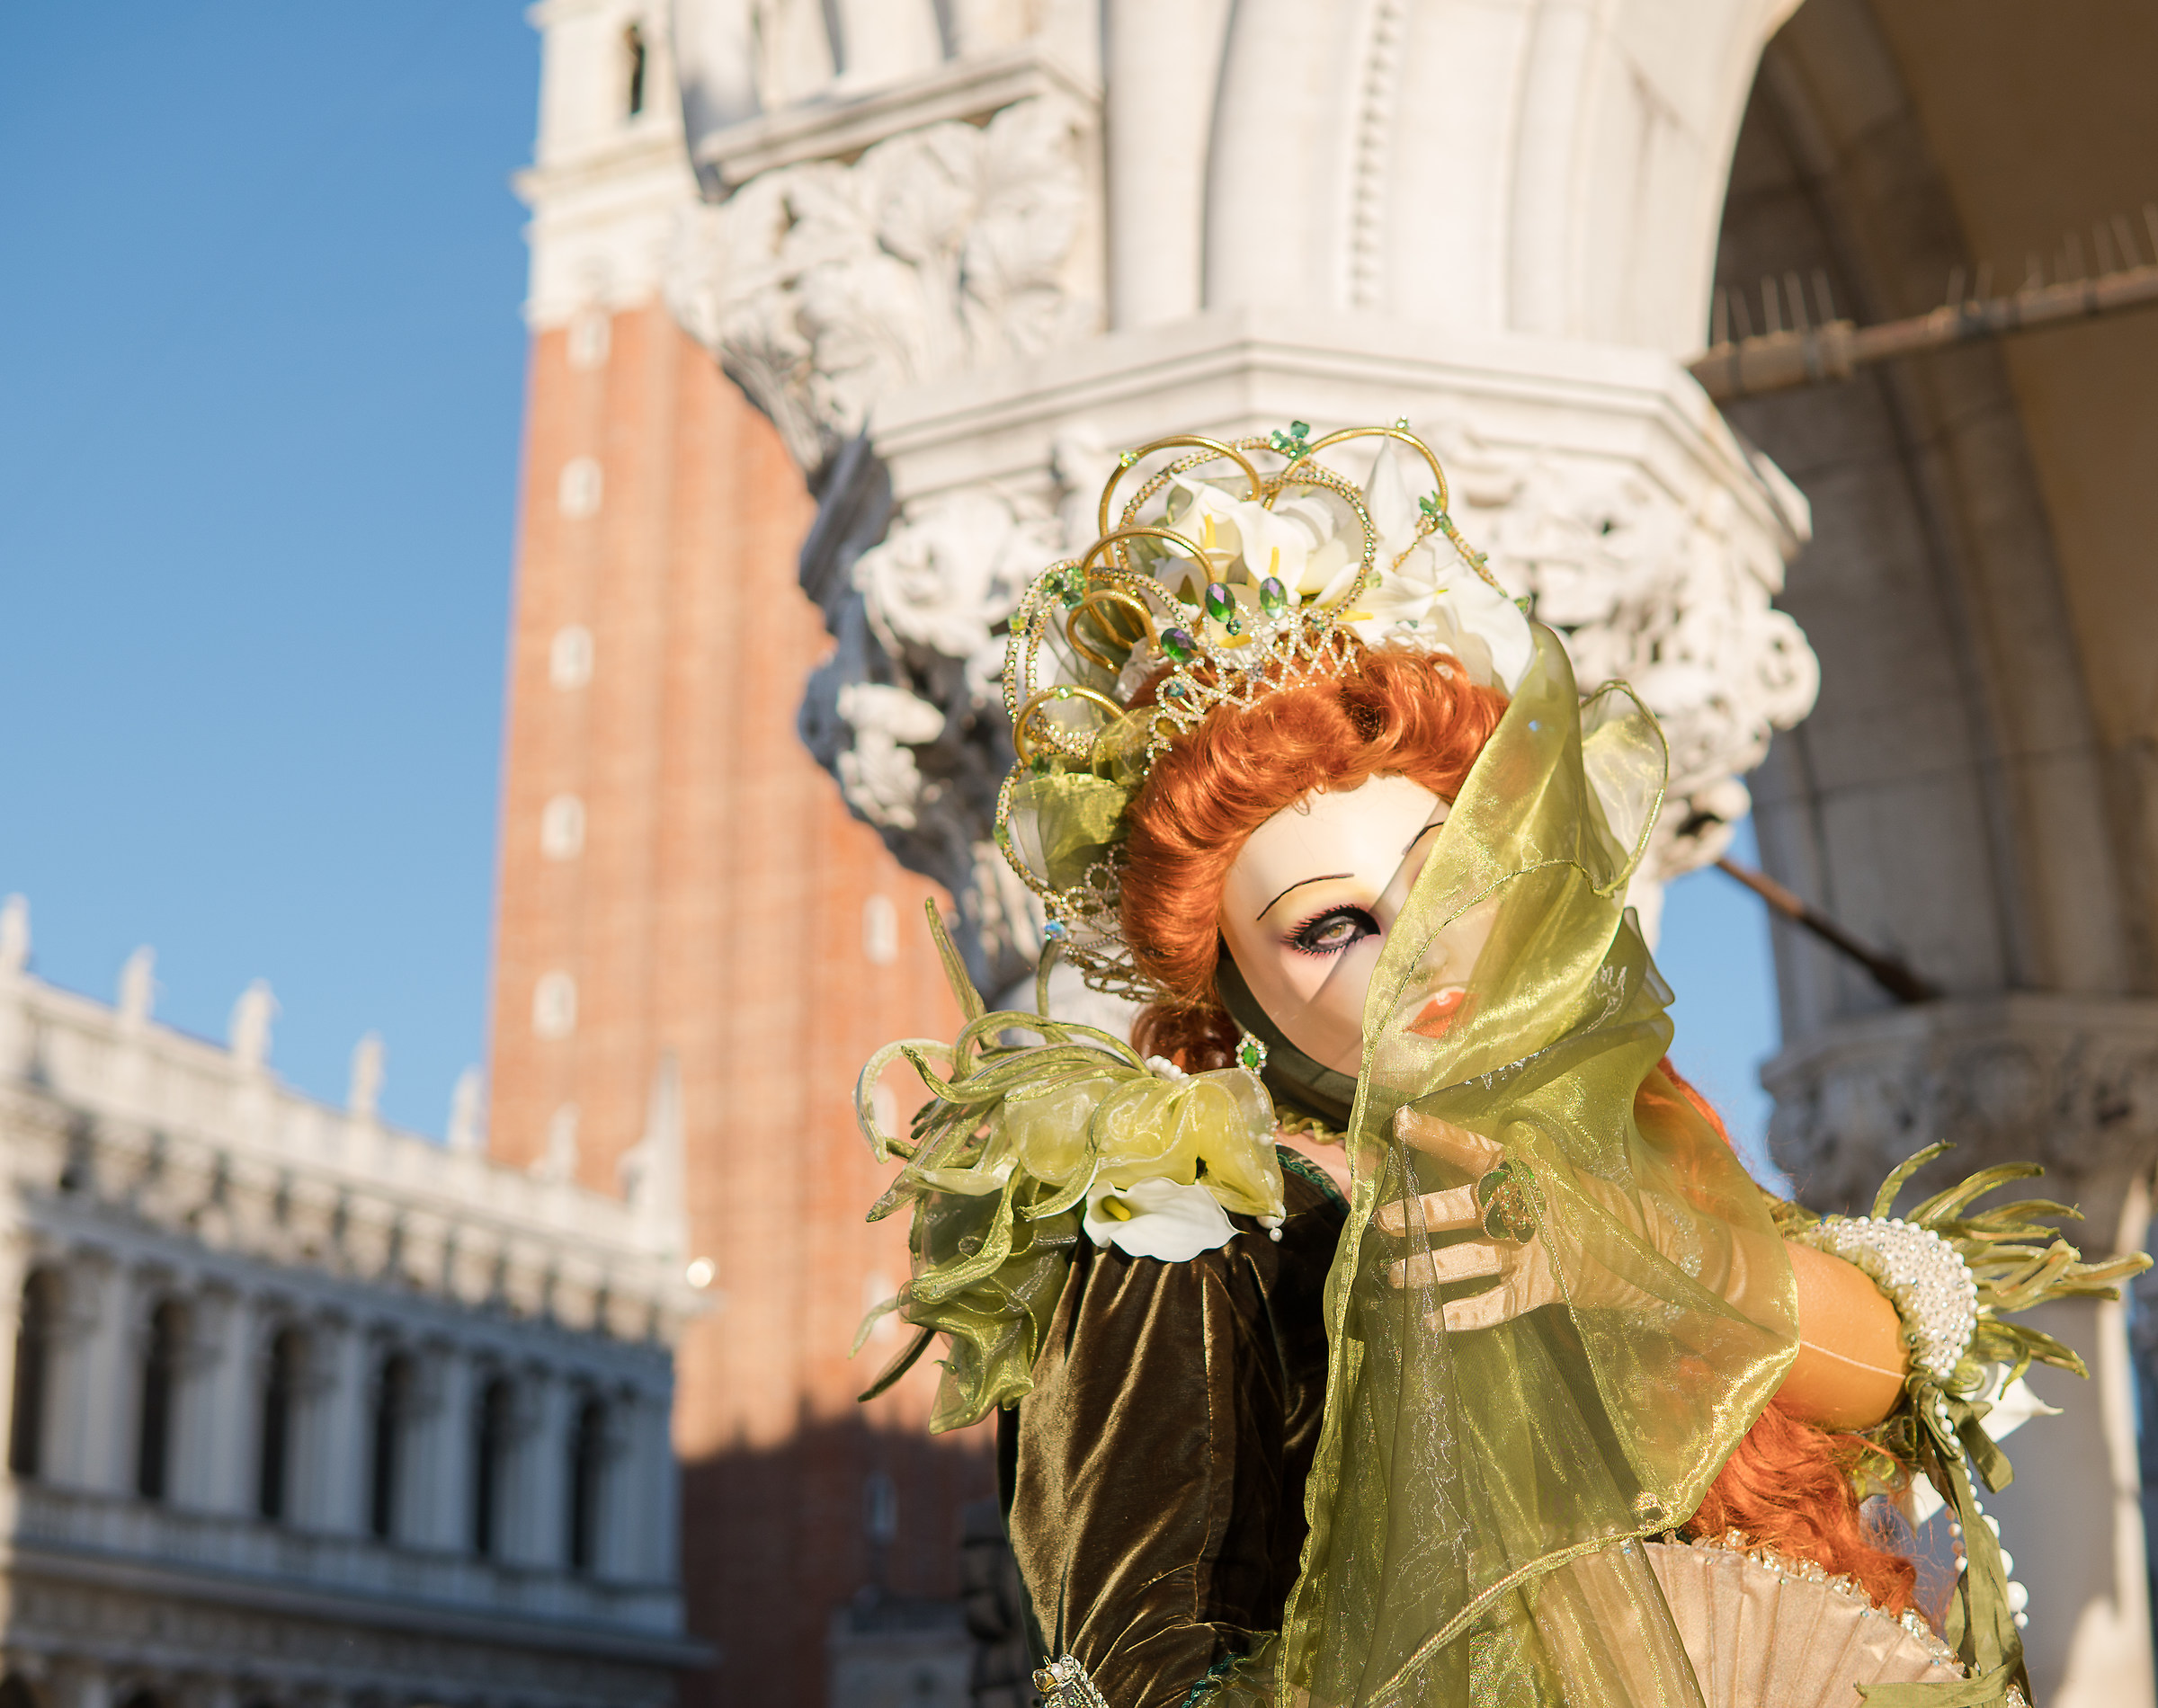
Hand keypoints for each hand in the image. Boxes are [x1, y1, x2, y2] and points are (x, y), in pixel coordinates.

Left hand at [1377, 1109, 1563, 1331]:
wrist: (1643, 1240)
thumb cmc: (1574, 1197)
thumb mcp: (1542, 1169)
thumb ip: (1494, 1166)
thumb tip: (1430, 1151)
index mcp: (1520, 1168)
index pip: (1471, 1149)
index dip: (1436, 1135)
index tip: (1401, 1122)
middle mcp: (1522, 1206)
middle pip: (1464, 1208)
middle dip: (1420, 1215)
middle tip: (1382, 1220)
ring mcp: (1530, 1249)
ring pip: (1470, 1259)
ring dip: (1428, 1268)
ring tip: (1393, 1275)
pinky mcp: (1539, 1287)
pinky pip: (1495, 1305)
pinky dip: (1463, 1315)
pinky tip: (1430, 1320)